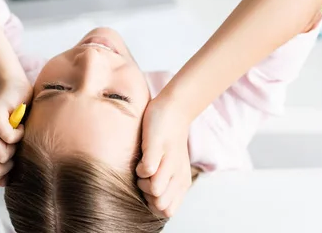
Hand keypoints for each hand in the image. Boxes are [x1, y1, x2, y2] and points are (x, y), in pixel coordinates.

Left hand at [0, 79, 32, 186]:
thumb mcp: (10, 147)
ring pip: (2, 155)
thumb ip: (5, 166)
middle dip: (9, 163)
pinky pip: (9, 138)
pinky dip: (20, 134)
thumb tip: (1, 183)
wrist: (14, 91)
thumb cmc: (14, 121)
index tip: (9, 160)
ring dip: (16, 146)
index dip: (0, 173)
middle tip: (13, 146)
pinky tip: (19, 125)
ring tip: (16, 133)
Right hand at [136, 97, 192, 217]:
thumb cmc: (168, 142)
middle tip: (146, 177)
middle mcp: (178, 174)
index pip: (168, 211)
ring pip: (155, 190)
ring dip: (142, 181)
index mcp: (182, 182)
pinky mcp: (157, 147)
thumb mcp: (172, 168)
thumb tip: (152, 203)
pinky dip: (140, 167)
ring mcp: (169, 161)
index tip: (150, 187)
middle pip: (161, 205)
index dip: (154, 204)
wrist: (174, 111)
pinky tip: (142, 156)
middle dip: (147, 195)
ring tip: (144, 166)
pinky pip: (147, 170)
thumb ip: (165, 186)